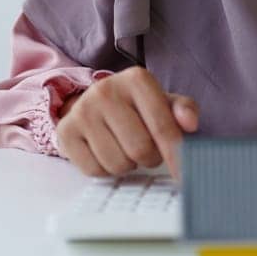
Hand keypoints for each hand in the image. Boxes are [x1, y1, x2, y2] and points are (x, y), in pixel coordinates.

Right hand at [56, 67, 199, 178]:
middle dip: (150, 158)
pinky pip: (95, 170)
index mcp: (136, 79)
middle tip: (147, 149)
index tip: (185, 176)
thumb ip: (183, 110)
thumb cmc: (136, 107)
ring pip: (119, 163)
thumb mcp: (163, 102)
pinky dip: (106, 170)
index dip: (177, 156)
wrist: (94, 104)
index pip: (163, 126)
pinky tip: (106, 151)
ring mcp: (83, 110)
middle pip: (141, 149)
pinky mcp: (66, 132)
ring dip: (128, 165)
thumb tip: (190, 123)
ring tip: (125, 147)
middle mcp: (106, 90)